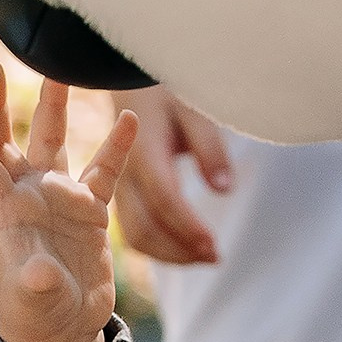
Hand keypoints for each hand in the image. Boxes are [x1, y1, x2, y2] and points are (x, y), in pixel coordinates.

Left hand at [0, 61, 138, 341]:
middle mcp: (28, 198)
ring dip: (53, 109)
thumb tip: (39, 272)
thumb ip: (33, 285)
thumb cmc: (36, 319)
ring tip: (59, 69)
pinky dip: (117, 147)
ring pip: (53, 143)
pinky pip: (104, 171)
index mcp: (6, 213)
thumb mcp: (33, 303)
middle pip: (7, 141)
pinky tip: (130, 118)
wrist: (61, 333)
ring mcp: (58, 201)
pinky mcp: (89, 212)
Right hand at [109, 86, 231, 264]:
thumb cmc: (165, 91)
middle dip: (180, 250)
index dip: (188, 226)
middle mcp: (123, 174)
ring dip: (170, 254)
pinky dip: (160, 247)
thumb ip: (209, 147)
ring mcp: (117, 188)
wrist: (128, 84)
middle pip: (144, 227)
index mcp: (142, 149)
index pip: (164, 197)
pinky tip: (186, 249)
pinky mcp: (121, 196)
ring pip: (136, 235)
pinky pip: (135, 230)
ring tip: (206, 257)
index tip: (214, 246)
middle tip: (216, 257)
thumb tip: (224, 190)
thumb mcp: (193, 108)